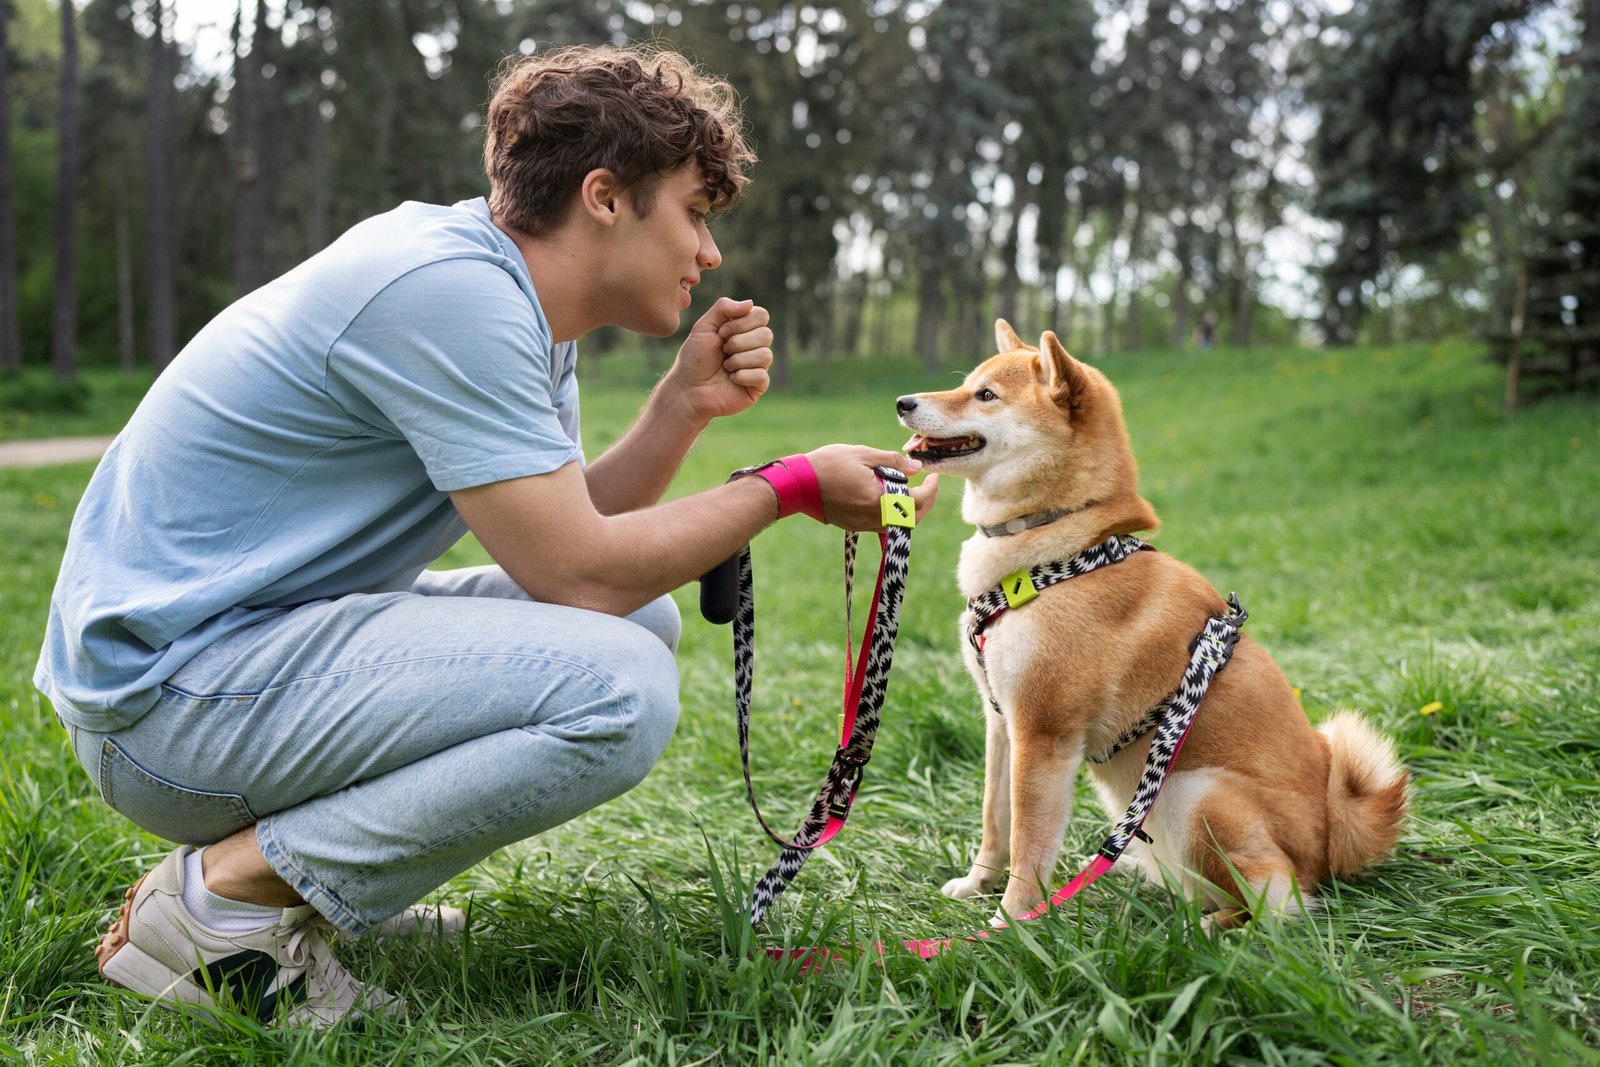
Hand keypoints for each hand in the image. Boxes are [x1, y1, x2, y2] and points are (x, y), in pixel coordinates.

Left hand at [664, 297, 773, 422]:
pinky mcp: (758, 386)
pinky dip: (742, 376)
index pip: (761, 315)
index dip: (742, 323)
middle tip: (722, 350)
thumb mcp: (704, 326)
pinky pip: (762, 376)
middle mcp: (754, 346)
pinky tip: (731, 379)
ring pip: (766, 355)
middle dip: (739, 342)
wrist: (688, 388)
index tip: (721, 332)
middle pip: (766, 334)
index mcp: (744, 329)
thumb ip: (723, 308)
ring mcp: (758, 366)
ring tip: (725, 366)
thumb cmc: (694, 358)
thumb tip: (750, 303)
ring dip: (739, 360)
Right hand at [804, 444, 940, 530]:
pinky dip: (893, 513)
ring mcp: (863, 524)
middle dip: (925, 502)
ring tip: (910, 488)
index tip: (933, 475)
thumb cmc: (828, 464)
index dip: (931, 489)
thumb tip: (917, 467)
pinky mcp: (855, 526)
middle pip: (912, 518)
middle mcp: (873, 517)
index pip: (917, 501)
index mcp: (879, 500)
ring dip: (910, 509)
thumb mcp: (863, 454)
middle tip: (928, 484)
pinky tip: (890, 496)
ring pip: (898, 524)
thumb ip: (893, 461)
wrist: (798, 484)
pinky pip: (882, 524)